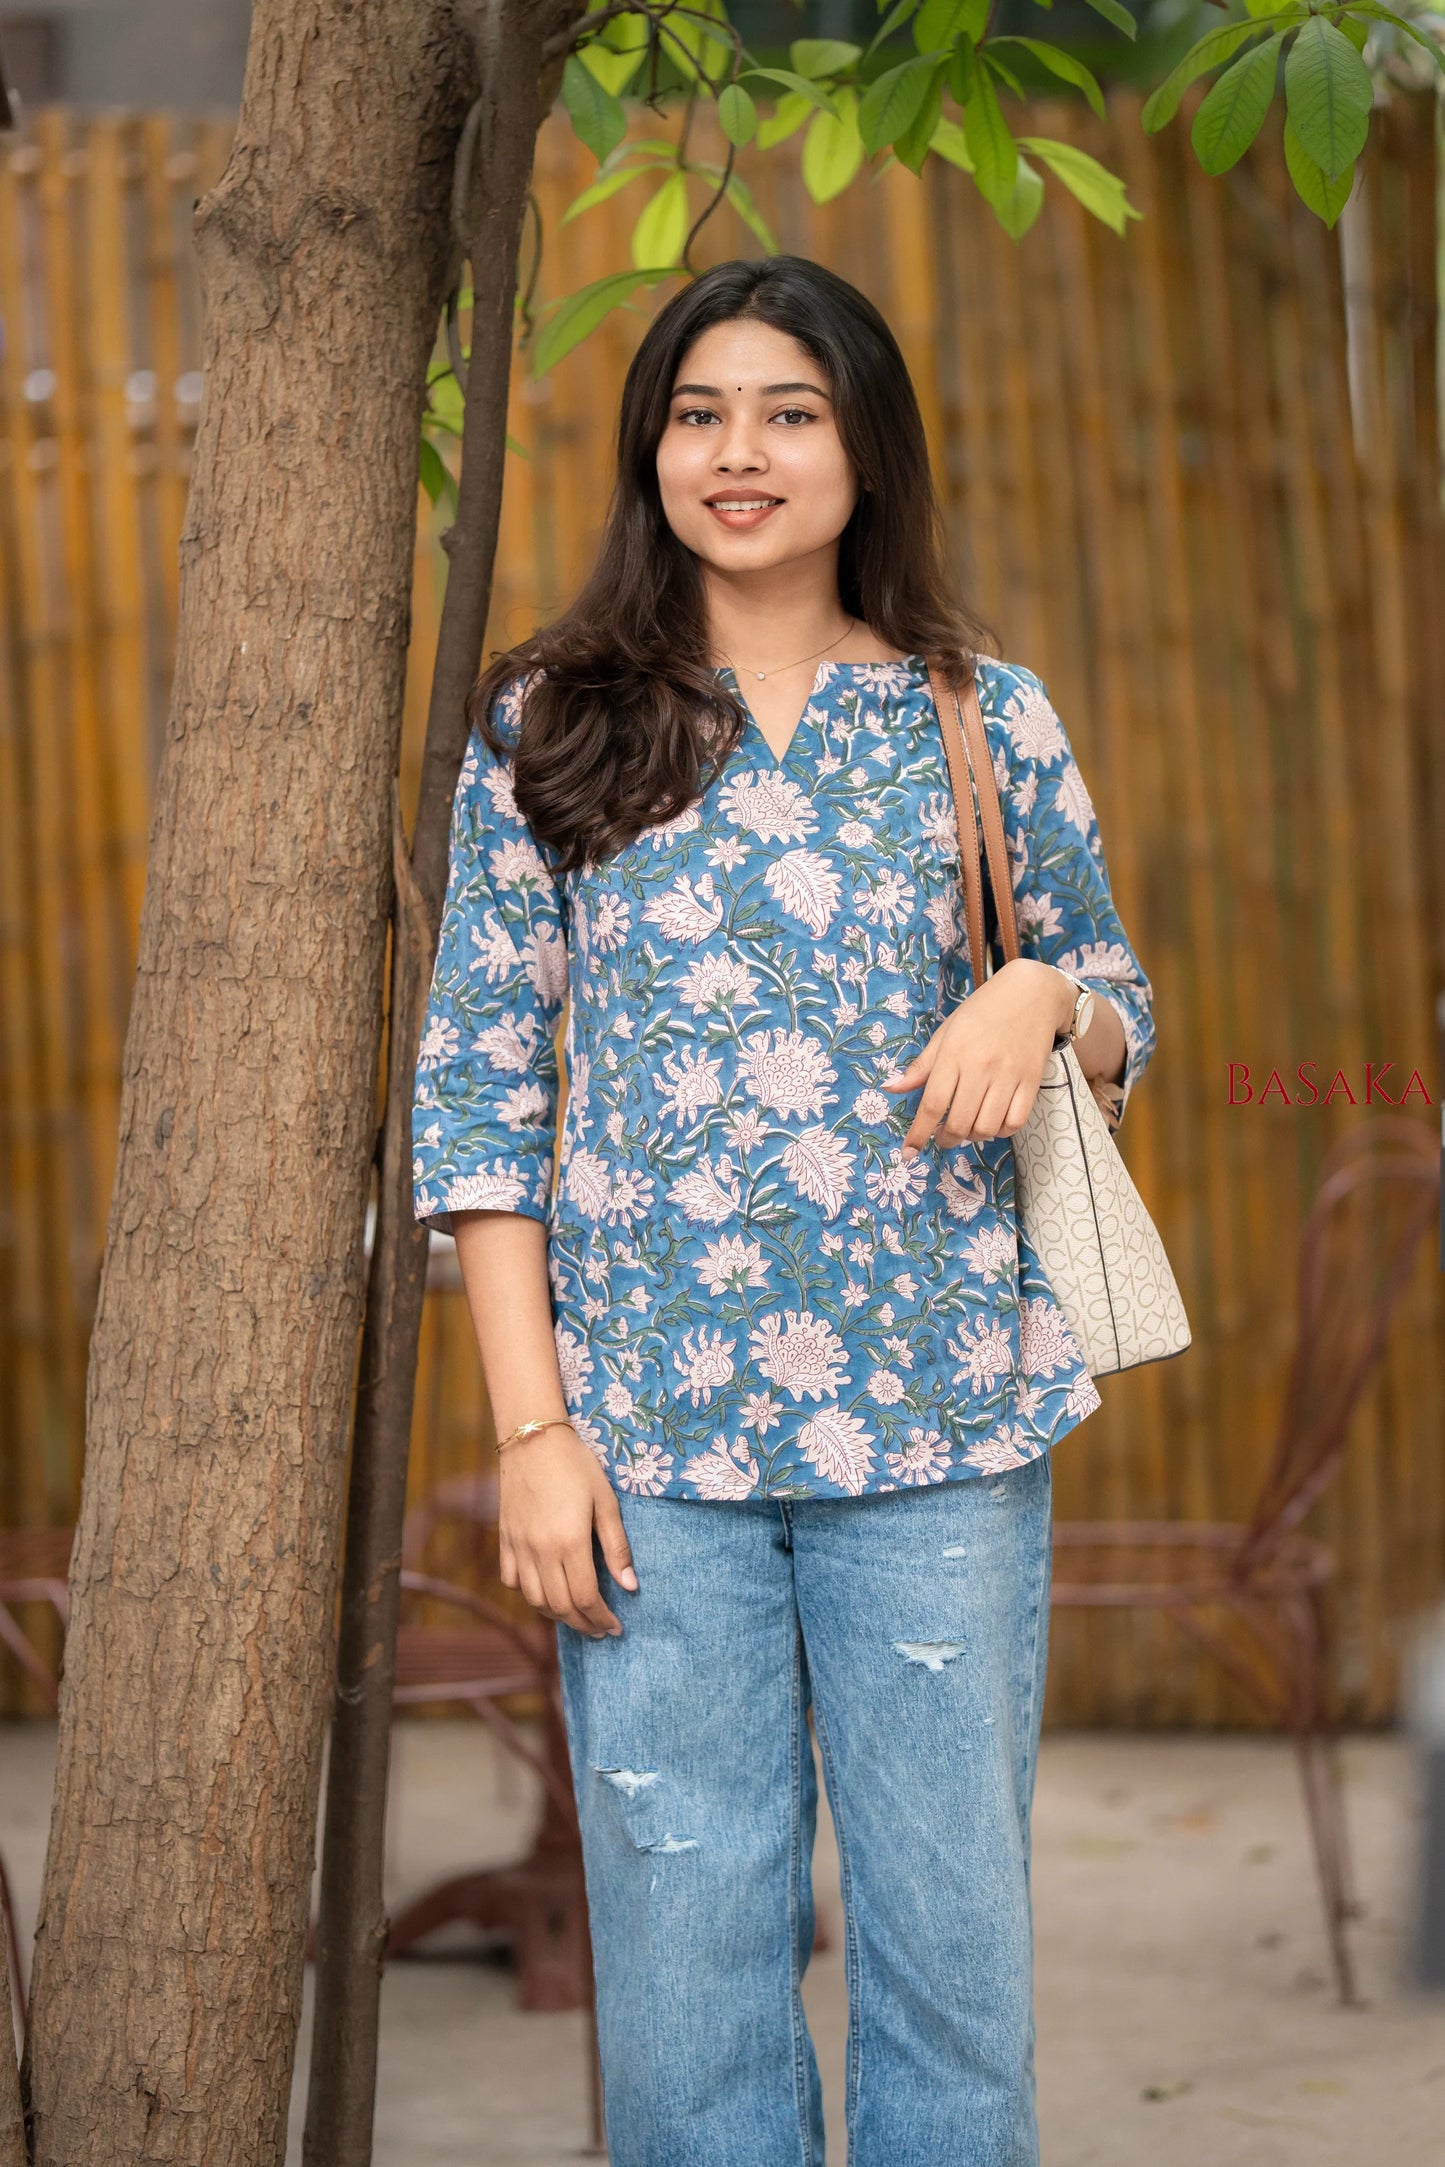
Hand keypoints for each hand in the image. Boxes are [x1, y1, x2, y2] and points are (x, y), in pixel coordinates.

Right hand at [498, 1428, 638, 1638]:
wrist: (532, 1438)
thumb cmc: (576, 1465)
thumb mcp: (606, 1501)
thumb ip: (617, 1547)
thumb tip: (630, 1586)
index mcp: (569, 1542)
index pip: (585, 1599)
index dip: (602, 1619)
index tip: (616, 1627)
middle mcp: (540, 1551)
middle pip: (560, 1606)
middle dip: (583, 1624)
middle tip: (600, 1630)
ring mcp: (518, 1546)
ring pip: (534, 1599)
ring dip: (557, 1616)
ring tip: (577, 1617)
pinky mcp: (504, 1539)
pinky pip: (511, 1580)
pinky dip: (529, 1595)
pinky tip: (545, 1592)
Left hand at [881, 958, 1072, 1151]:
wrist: (1032, 994)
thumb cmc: (983, 1012)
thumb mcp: (946, 1033)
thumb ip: (921, 1066)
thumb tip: (891, 1089)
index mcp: (954, 1054)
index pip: (932, 1104)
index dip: (918, 1133)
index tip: (909, 1152)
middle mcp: (980, 1068)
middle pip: (959, 1122)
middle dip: (946, 1139)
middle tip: (942, 1137)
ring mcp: (1008, 1076)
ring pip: (986, 1128)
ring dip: (972, 1136)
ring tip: (967, 1128)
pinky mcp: (1032, 1082)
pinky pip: (1014, 1122)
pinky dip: (1000, 1131)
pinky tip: (993, 1122)